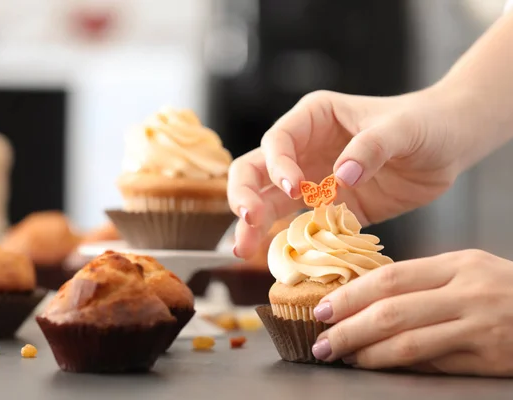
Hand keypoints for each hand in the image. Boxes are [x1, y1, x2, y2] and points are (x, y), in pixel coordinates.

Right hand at [227, 88, 463, 258]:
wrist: (447, 145)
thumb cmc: (424, 124)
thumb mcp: (401, 129)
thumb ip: (371, 147)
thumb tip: (342, 176)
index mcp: (313, 118)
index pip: (278, 140)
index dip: (278, 165)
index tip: (295, 189)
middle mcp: (303, 148)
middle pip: (255, 170)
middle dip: (245, 195)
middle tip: (248, 221)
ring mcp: (312, 179)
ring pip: (267, 200)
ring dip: (253, 224)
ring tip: (243, 249)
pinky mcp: (328, 207)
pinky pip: (298, 224)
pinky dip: (285, 240)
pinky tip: (276, 258)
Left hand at [311, 249, 512, 376]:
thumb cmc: (504, 290)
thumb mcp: (467, 272)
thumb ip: (422, 282)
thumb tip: (364, 299)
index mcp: (456, 265)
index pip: (390, 278)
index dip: (350, 295)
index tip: (321, 308)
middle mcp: (467, 293)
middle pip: (392, 311)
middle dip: (348, 328)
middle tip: (321, 341)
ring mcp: (480, 328)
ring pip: (409, 343)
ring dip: (367, 353)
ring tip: (342, 356)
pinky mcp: (489, 359)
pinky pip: (434, 365)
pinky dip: (400, 366)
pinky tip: (378, 366)